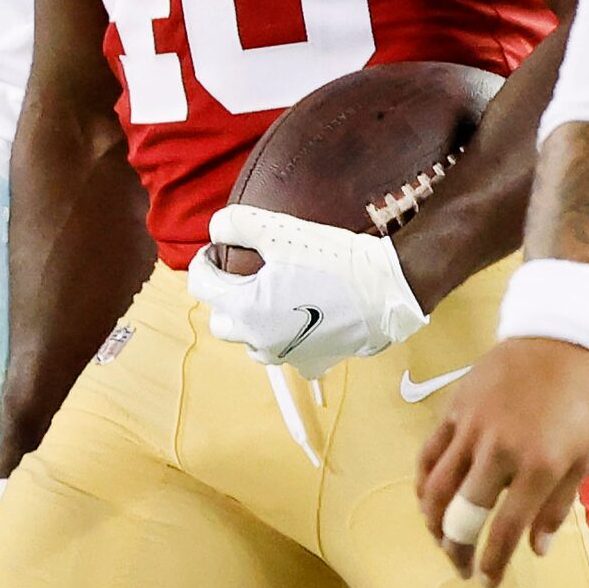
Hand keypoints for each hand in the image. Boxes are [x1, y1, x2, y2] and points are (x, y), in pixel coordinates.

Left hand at [186, 204, 428, 377]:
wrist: (386, 290)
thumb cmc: (334, 261)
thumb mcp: (281, 231)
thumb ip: (238, 224)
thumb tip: (216, 229)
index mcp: (246, 310)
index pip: (202, 287)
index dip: (203, 263)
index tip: (214, 250)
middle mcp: (260, 340)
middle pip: (221, 321)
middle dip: (224, 296)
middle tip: (240, 273)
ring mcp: (286, 356)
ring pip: (251, 341)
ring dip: (251, 321)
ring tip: (269, 295)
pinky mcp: (312, 363)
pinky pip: (284, 352)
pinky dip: (283, 335)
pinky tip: (298, 316)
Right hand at [415, 336, 588, 586]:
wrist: (559, 339)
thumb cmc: (581, 402)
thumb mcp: (584, 457)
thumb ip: (557, 506)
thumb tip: (536, 549)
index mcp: (538, 466)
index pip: (505, 530)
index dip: (492, 563)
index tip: (487, 581)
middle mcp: (500, 450)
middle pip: (463, 515)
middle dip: (457, 550)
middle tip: (461, 566)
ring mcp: (472, 428)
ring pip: (438, 487)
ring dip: (434, 522)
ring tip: (441, 538)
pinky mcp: (455, 410)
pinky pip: (429, 454)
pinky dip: (424, 483)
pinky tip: (428, 500)